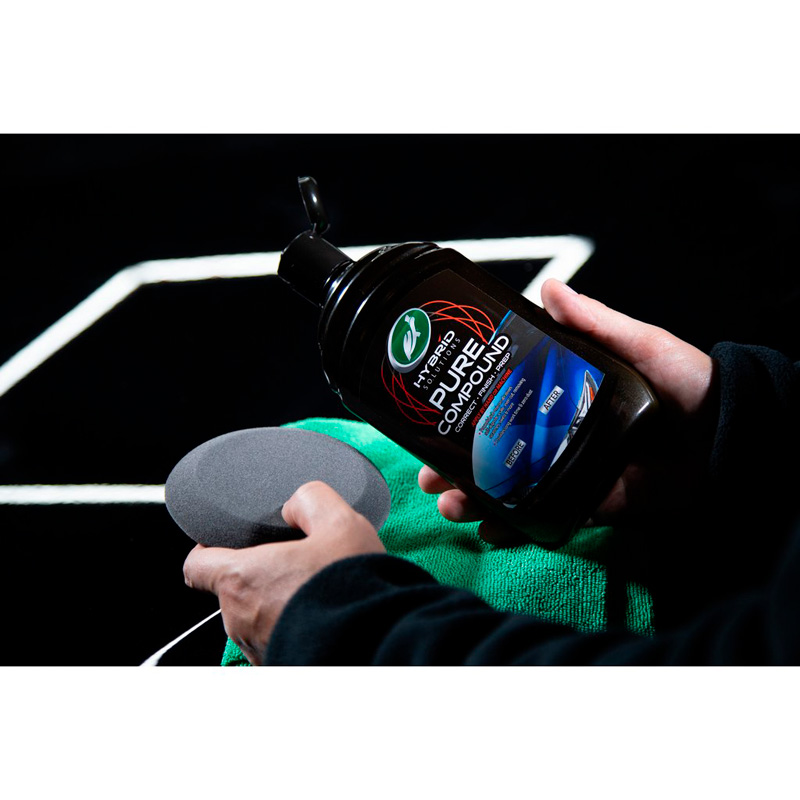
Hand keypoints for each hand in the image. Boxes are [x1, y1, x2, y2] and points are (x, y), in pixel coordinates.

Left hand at [183, 481, 384, 664]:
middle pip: (232, 590)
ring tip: (315, 593)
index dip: (208, 549)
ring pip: (255, 618)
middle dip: (260, 576)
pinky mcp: (279, 666)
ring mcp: (257, 650)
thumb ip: (308, 500)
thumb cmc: (350, 586)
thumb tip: (296, 505)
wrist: (377, 641)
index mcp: (241, 578)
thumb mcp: (339, 521)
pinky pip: (276, 641)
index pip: (195, 565)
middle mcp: (239, 620)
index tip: (230, 544)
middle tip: (296, 565)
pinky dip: (293, 628)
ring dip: (277, 605)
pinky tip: (323, 618)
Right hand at [419, 279, 716, 542]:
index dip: (464, 413)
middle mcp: (560, 432)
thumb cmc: (689, 384)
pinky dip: (515, 525)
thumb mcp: (640, 344)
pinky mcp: (591, 502)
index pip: (502, 403)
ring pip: (511, 487)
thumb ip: (596, 322)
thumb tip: (549, 288)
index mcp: (565, 394)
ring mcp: (572, 469)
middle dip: (456, 465)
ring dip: (476, 497)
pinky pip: (545, 515)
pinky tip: (489, 528)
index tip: (430, 420)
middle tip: (429, 475)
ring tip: (452, 504)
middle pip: (495, 450)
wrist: (732, 438)